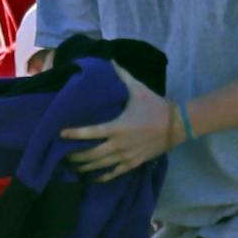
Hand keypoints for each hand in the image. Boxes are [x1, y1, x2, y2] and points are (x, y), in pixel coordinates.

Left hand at [62, 66, 178, 180]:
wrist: (177, 125)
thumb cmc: (155, 106)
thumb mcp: (138, 89)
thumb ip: (122, 75)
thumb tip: (111, 60)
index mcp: (116, 127)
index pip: (89, 132)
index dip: (73, 134)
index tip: (60, 134)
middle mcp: (118, 144)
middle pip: (91, 154)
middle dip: (75, 156)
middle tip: (62, 155)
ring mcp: (126, 156)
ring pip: (100, 166)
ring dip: (85, 167)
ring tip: (72, 167)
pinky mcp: (133, 163)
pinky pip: (114, 174)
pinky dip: (102, 177)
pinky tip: (93, 178)